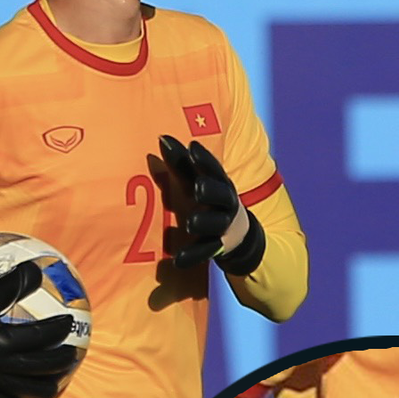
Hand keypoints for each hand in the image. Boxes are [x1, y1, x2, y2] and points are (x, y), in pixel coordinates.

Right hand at [0, 261, 79, 397]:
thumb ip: (10, 284)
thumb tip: (36, 269)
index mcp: (2, 341)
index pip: (42, 336)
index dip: (60, 329)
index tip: (69, 321)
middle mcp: (1, 366)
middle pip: (44, 366)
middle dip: (64, 359)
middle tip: (73, 352)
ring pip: (32, 391)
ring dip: (50, 385)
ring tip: (58, 378)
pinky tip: (28, 396)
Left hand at [156, 134, 264, 272]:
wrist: (237, 235)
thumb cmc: (208, 199)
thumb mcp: (197, 181)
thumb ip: (180, 163)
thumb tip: (161, 137)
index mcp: (220, 183)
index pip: (214, 169)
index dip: (205, 160)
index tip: (192, 147)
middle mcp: (225, 203)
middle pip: (221, 195)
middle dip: (212, 191)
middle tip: (199, 187)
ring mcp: (222, 226)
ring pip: (216, 224)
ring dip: (205, 222)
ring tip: (191, 223)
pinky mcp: (216, 248)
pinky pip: (205, 252)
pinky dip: (193, 256)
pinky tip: (178, 260)